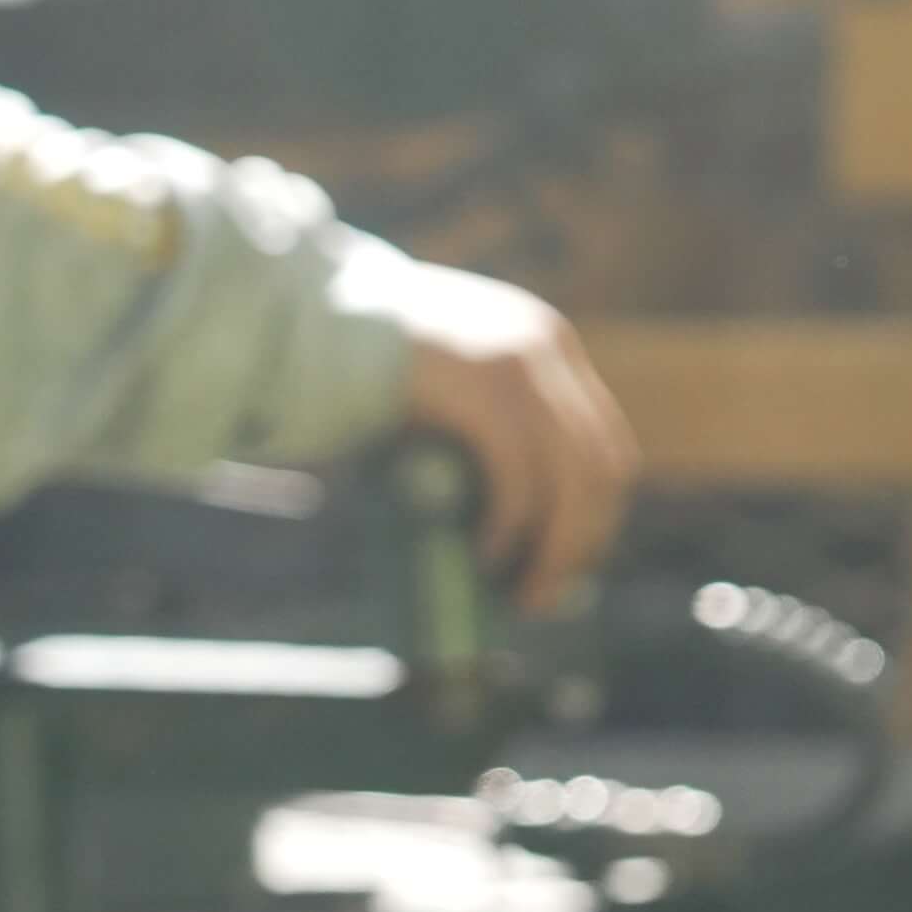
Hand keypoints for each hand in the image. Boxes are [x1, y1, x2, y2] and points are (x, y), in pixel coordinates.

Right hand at [380, 269, 636, 611]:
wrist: (307, 313)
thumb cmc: (362, 367)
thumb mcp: (448, 386)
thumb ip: (480, 430)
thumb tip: (502, 527)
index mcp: (548, 344)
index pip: (605, 449)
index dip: (594, 521)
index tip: (561, 570)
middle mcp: (546, 345)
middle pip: (601, 467)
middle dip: (580, 543)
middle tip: (541, 598)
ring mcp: (520, 361)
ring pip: (574, 478)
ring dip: (556, 549)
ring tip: (520, 594)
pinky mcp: (485, 385)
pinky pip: (520, 475)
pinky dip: (512, 526)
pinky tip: (487, 556)